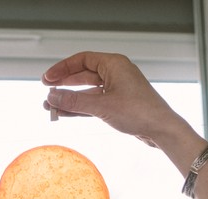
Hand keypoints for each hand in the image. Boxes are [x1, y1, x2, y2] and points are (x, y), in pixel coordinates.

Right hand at [41, 51, 190, 148]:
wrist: (160, 129)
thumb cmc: (139, 112)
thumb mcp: (102, 106)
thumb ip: (74, 102)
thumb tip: (52, 97)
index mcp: (114, 65)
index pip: (82, 60)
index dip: (63, 68)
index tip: (47, 78)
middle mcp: (115, 74)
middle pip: (83, 74)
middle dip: (64, 84)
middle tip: (47, 90)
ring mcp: (116, 89)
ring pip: (86, 91)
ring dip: (69, 99)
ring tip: (51, 106)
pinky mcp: (116, 104)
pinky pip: (92, 103)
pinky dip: (79, 108)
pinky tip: (64, 114)